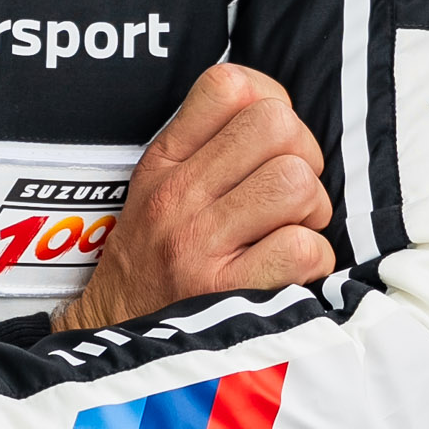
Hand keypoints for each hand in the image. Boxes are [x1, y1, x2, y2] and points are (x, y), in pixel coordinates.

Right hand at [57, 63, 334, 330]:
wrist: (115, 343)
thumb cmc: (153, 263)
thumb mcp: (155, 189)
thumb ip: (206, 145)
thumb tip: (281, 113)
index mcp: (163, 162)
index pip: (228, 85)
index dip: (271, 101)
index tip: (271, 141)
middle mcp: (177, 197)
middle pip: (277, 126)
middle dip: (302, 157)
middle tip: (289, 195)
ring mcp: (200, 245)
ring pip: (296, 183)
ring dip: (310, 211)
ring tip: (289, 231)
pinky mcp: (227, 294)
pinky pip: (304, 248)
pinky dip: (313, 261)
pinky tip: (289, 272)